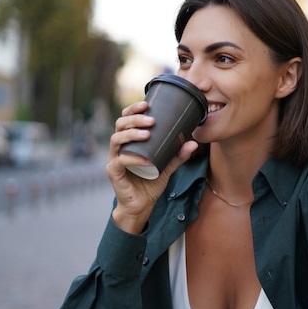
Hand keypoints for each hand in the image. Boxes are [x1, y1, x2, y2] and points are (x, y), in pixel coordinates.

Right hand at [106, 101, 198, 233]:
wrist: (141, 205)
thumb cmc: (150, 182)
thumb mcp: (168, 166)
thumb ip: (178, 155)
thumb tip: (193, 143)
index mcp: (129, 141)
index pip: (126, 118)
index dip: (133, 109)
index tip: (146, 103)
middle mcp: (119, 147)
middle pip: (120, 125)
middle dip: (135, 119)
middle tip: (152, 120)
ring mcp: (114, 158)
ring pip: (116, 139)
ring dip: (131, 134)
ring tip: (146, 134)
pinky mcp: (113, 172)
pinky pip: (120, 161)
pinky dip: (132, 158)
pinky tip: (144, 158)